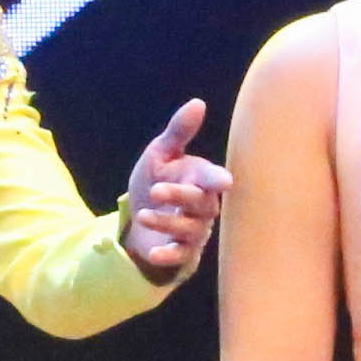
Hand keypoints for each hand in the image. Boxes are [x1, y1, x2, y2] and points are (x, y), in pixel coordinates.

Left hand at [124, 97, 227, 283]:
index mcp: (200, 181)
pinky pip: (181, 257)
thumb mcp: (162, 155)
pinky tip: (153, 253)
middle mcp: (203, 207)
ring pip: (190, 230)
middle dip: (180, 196)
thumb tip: (198, 103)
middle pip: (201, 203)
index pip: (212, 179)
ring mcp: (194, 232)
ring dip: (167, 223)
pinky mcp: (182, 254)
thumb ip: (179, 132)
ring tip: (143, 213)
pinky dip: (168, 256)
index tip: (223, 181)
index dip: (216, 179)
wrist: (137, 219)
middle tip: (155, 190)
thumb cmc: (156, 181)